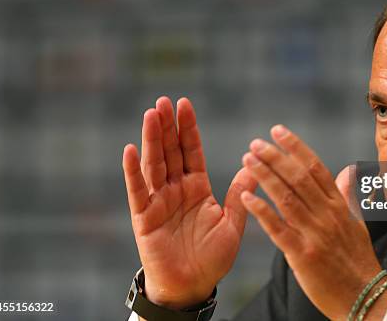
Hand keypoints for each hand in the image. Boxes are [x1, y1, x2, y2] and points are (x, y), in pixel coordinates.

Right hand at [123, 97, 256, 308]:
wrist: (192, 286)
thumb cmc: (212, 257)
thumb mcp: (232, 222)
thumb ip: (240, 193)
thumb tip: (256, 165)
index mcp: (197, 187)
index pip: (192, 151)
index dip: (189, 129)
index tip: (185, 104)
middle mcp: (176, 189)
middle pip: (170, 151)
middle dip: (167, 126)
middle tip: (163, 100)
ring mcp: (158, 201)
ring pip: (154, 165)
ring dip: (151, 139)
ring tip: (151, 114)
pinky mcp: (144, 218)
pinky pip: (138, 191)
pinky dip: (133, 172)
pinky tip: (130, 150)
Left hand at [239, 125, 386, 319]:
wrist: (366, 298)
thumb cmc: (359, 261)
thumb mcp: (357, 224)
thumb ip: (348, 196)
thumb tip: (348, 171)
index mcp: (339, 206)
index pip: (316, 168)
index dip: (295, 147)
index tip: (278, 132)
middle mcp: (327, 215)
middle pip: (298, 177)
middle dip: (274, 157)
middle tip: (255, 143)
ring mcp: (315, 234)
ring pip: (286, 197)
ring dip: (265, 176)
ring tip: (247, 160)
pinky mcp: (303, 255)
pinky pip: (278, 229)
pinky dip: (262, 211)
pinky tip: (246, 197)